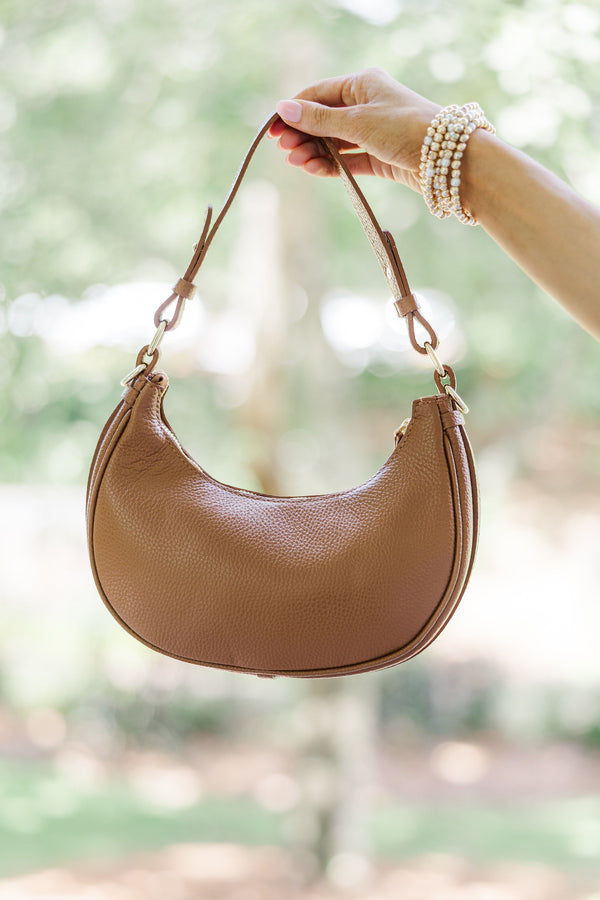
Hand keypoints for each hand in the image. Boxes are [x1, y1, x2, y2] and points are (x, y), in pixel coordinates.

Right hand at [269, 67, 440, 193]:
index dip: (294, 111)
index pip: (319, 94)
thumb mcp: (357, 122)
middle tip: (284, 151)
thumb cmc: (405, 129)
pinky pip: (347, 160)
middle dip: (303, 135)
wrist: (447, 158)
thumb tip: (283, 109)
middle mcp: (367, 105)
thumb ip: (319, 119)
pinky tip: (314, 169)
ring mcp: (373, 132)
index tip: (273, 130)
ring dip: (314, 152)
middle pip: (324, 120)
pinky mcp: (379, 158)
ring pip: (334, 142)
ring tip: (297, 164)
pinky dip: (330, 165)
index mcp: (363, 84)